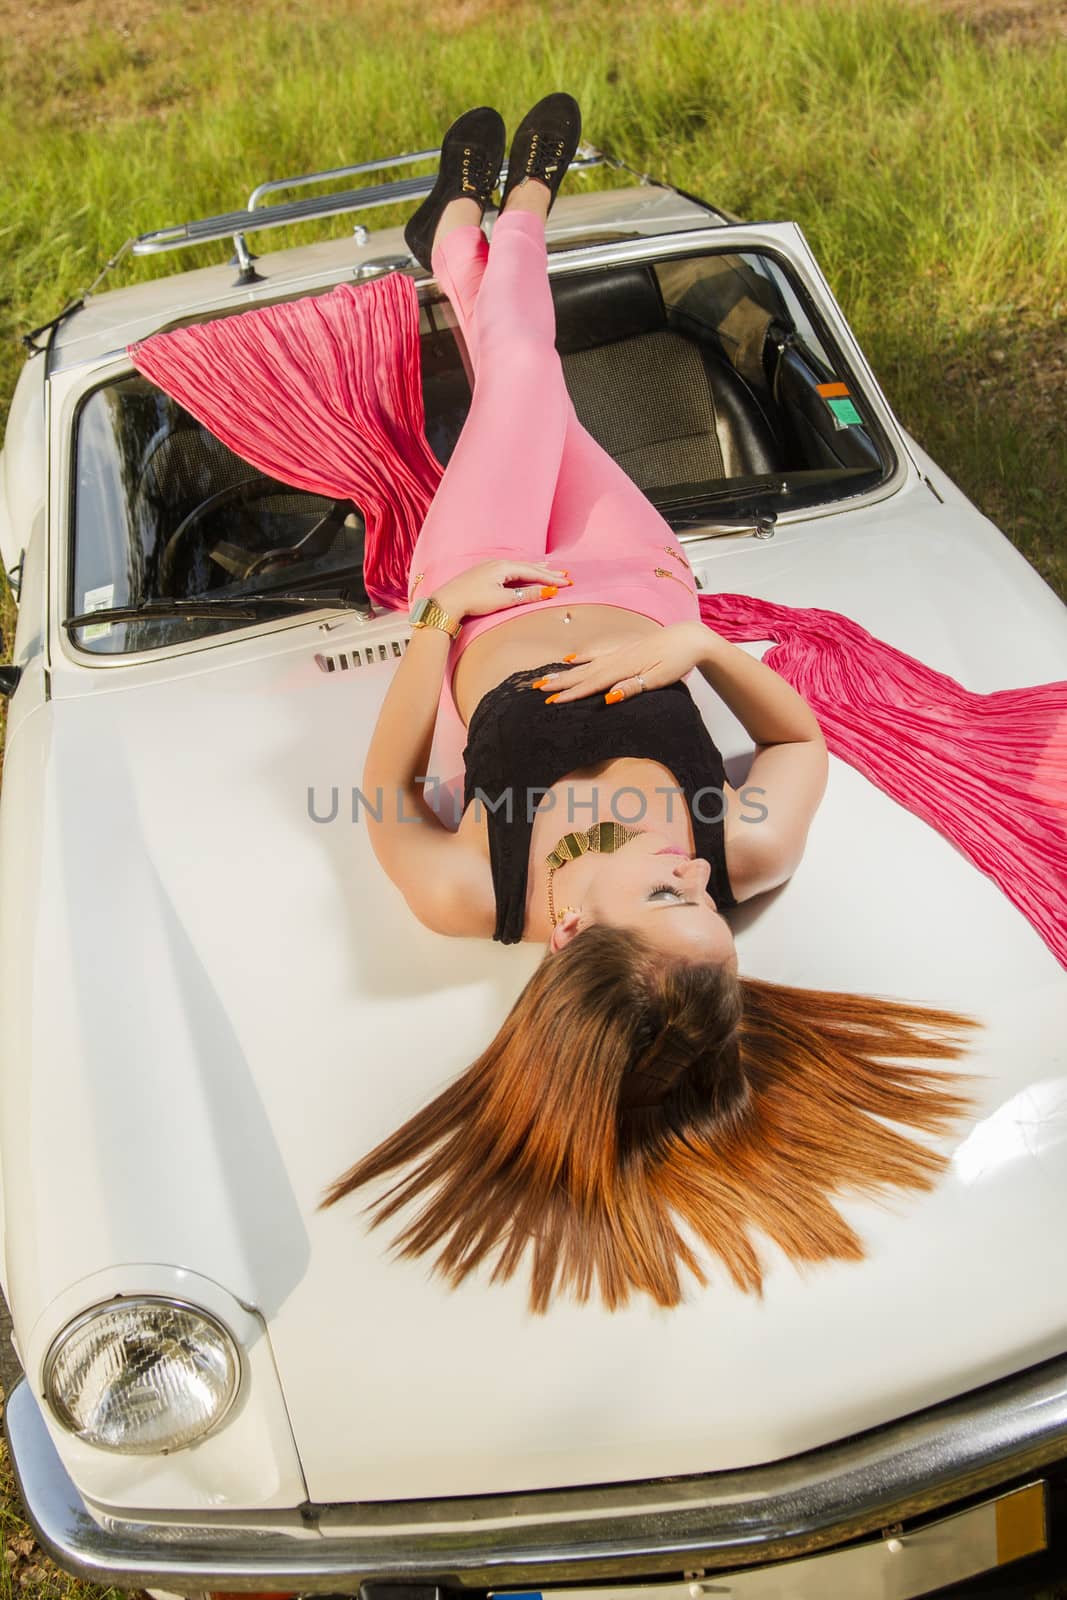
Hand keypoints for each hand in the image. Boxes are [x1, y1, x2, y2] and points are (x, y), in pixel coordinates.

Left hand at [433, 559, 571, 620]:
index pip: (533, 572)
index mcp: (504, 567)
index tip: (566, 583)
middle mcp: (498, 563)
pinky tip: (522, 572)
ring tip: (548, 570)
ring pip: (519, 567)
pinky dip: (521, 571)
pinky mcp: (484, 573)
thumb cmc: (473, 600)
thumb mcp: (503, 600)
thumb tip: (547, 592)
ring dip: (535, 570)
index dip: (551, 579)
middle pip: (528, 567)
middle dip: (547, 572)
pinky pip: (509, 569)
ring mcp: (490, 567)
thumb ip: (526, 594)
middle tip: (564, 575)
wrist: (447, 601)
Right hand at [532, 621, 710, 703]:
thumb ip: (632, 687)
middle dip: (560, 682)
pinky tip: (573, 658)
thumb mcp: (659, 678)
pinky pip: (597, 652)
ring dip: (565, 671)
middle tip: (537, 688)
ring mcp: (618, 651)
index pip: (592, 684)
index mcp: (623, 667)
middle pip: (583, 672)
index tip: (552, 701)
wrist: (689, 638)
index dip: (571, 693)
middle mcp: (616, 658)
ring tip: (546, 676)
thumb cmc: (676, 660)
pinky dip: (583, 655)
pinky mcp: (624, 648)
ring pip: (586, 663)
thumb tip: (608, 697)